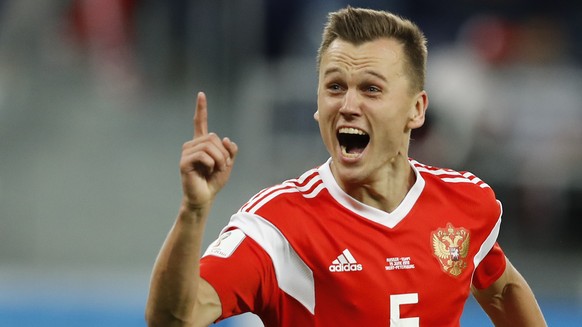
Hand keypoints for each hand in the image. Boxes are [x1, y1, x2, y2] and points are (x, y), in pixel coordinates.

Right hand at [179, 92, 237, 210]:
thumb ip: (230, 150)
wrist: (204, 197)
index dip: (201, 108)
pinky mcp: (184, 162)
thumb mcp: (228, 163)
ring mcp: (187, 153)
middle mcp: (192, 145)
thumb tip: (225, 139)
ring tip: (216, 170)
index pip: (200, 123)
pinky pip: (204, 155)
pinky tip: (207, 171)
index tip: (201, 94)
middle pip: (213, 137)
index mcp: (201, 144)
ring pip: (210, 146)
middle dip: (223, 153)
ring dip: (219, 159)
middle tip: (222, 166)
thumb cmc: (214, 181)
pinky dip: (212, 164)